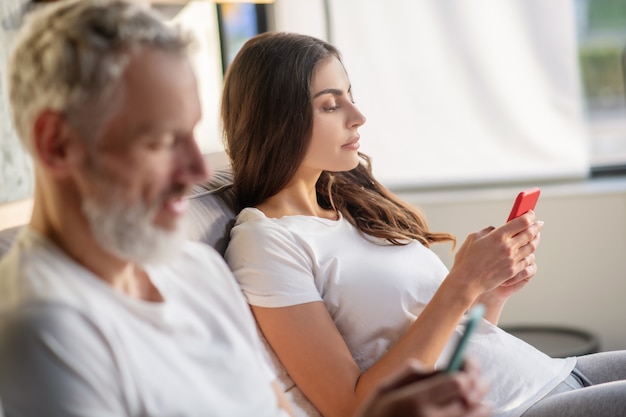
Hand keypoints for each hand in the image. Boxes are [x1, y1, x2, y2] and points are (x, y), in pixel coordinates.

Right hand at [354, 358, 490, 416]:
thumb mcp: (383, 389)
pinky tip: (468, 412)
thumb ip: (411, 374)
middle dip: (478, 383)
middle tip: (476, 378)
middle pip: (472, 398)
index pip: (458, 382)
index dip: (467, 369)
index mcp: (415, 401)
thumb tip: (440, 366)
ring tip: (474, 397)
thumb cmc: (374, 416)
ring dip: (480, 403)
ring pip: (478, 414)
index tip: (465, 361)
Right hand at [448, 211, 542, 298]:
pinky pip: (527, 260)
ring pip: (531, 247)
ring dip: (536, 239)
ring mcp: (512, 259)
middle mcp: (508, 247)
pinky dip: (529, 254)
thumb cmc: (467, 259)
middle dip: (536, 226)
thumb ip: (488, 230)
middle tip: (538, 224)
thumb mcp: (473, 238)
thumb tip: (497, 229)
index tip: (531, 213)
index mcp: (498, 236)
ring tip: (536, 236)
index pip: (522, 222)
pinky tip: (529, 251)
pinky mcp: (513, 270)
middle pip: (530, 233)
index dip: (529, 216)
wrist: (467, 280)